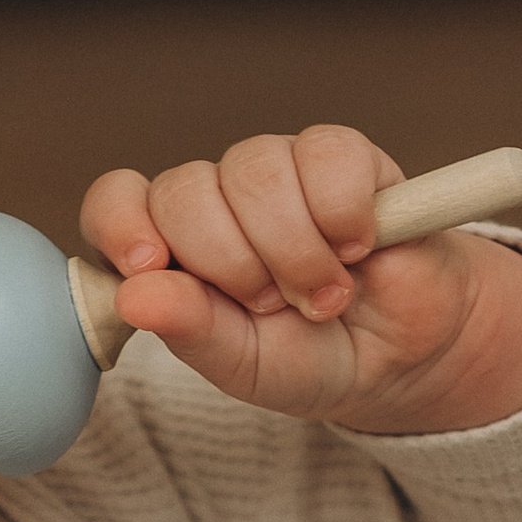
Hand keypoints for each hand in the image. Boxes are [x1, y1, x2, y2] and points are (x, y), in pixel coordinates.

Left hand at [79, 123, 521, 434]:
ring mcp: (276, 170)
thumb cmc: (311, 358)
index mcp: (173, 249)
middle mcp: (216, 200)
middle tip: (274, 306)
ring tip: (326, 295)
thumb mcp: (245, 366)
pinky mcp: (341, 155)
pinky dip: (343, 212)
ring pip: (253, 171)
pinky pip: (325, 155)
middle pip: (185, 191)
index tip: (148, 263)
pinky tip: (359, 246)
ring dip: (294, 250)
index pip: (117, 202)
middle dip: (232, 262)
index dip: (122, 222)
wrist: (404, 355)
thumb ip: (192, 331)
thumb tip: (133, 296)